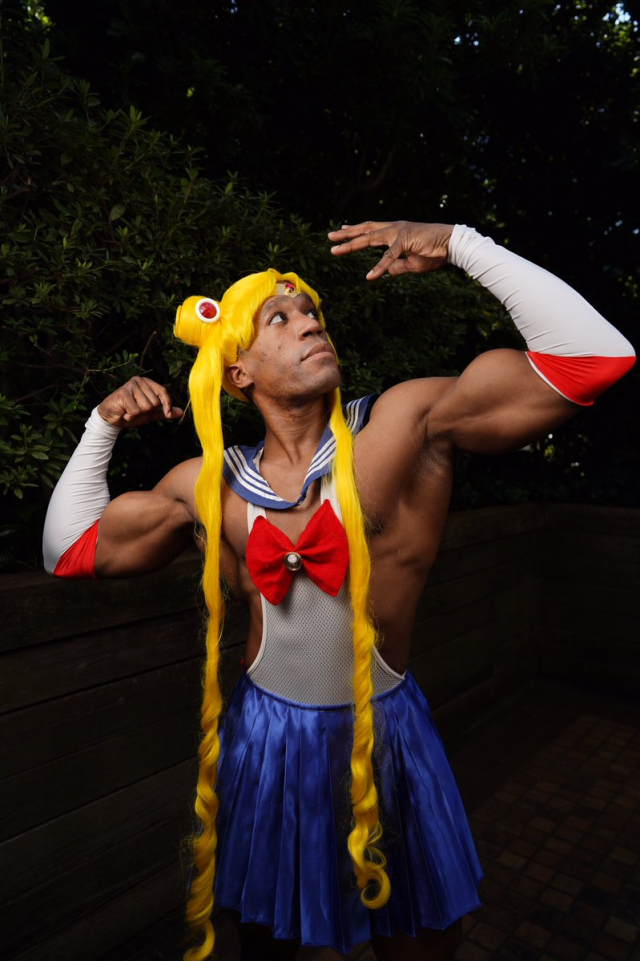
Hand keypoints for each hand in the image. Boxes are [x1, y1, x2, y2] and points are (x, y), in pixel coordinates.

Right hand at [97, 376, 183, 427]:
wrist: (111, 419)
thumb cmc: (130, 413)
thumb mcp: (150, 413)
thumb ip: (164, 412)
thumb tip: (181, 412)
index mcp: (147, 383)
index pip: (163, 391)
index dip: (167, 404)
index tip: (168, 414)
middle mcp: (139, 381)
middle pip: (155, 402)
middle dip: (146, 411)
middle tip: (135, 409)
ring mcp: (131, 385)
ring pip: (146, 407)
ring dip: (137, 414)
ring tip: (129, 410)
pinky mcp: (123, 393)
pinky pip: (136, 410)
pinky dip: (130, 416)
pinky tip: (124, 412)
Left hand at [328, 220, 453, 279]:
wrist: (453, 245)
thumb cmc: (435, 253)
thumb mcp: (412, 264)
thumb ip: (398, 267)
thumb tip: (387, 272)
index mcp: (396, 232)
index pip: (372, 229)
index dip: (357, 229)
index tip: (343, 229)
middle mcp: (394, 228)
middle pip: (366, 230)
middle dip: (346, 234)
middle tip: (330, 237)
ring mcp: (398, 232)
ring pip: (369, 239)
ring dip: (351, 245)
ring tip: (335, 250)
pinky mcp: (406, 241)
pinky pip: (389, 257)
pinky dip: (379, 267)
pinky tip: (369, 277)